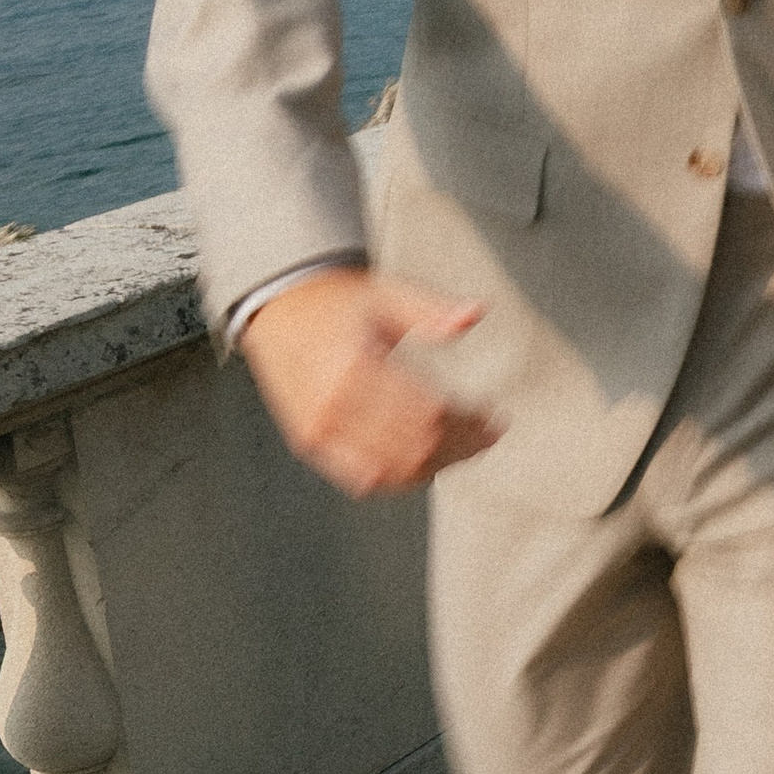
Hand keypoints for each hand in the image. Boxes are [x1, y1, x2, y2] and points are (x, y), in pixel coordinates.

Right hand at [240, 266, 501, 497]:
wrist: (278, 308)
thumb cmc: (338, 302)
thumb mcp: (386, 294)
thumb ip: (430, 310)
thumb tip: (475, 314)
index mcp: (355, 366)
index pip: (427, 414)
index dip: (468, 424)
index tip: (495, 418)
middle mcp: (333, 406)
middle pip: (415, 448)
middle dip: (460, 447)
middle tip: (489, 435)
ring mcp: (319, 430)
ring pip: (393, 472)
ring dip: (436, 466)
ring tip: (464, 449)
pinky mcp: (310, 443)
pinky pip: (364, 479)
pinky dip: (402, 478)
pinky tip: (428, 463)